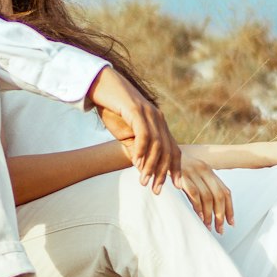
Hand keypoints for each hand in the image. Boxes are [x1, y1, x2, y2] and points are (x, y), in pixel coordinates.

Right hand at [88, 66, 180, 193]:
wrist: (100, 85)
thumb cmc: (111, 109)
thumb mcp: (125, 133)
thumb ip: (136, 148)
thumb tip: (141, 167)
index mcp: (158, 123)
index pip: (172, 148)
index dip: (176, 168)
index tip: (176, 186)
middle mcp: (158, 118)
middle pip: (167, 149)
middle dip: (163, 172)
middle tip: (156, 190)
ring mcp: (149, 113)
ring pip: (157, 144)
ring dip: (151, 165)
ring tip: (144, 181)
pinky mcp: (136, 110)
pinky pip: (144, 134)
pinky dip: (142, 150)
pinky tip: (136, 163)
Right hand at [175, 154, 233, 231]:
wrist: (158, 151)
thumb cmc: (173, 166)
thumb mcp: (190, 174)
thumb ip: (200, 186)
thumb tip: (207, 210)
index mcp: (209, 170)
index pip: (225, 191)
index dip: (230, 208)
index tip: (230, 223)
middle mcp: (204, 170)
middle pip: (219, 196)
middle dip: (220, 215)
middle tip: (219, 229)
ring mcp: (193, 172)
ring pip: (208, 197)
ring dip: (209, 214)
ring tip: (207, 226)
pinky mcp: (182, 175)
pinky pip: (194, 193)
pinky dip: (198, 206)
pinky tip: (198, 217)